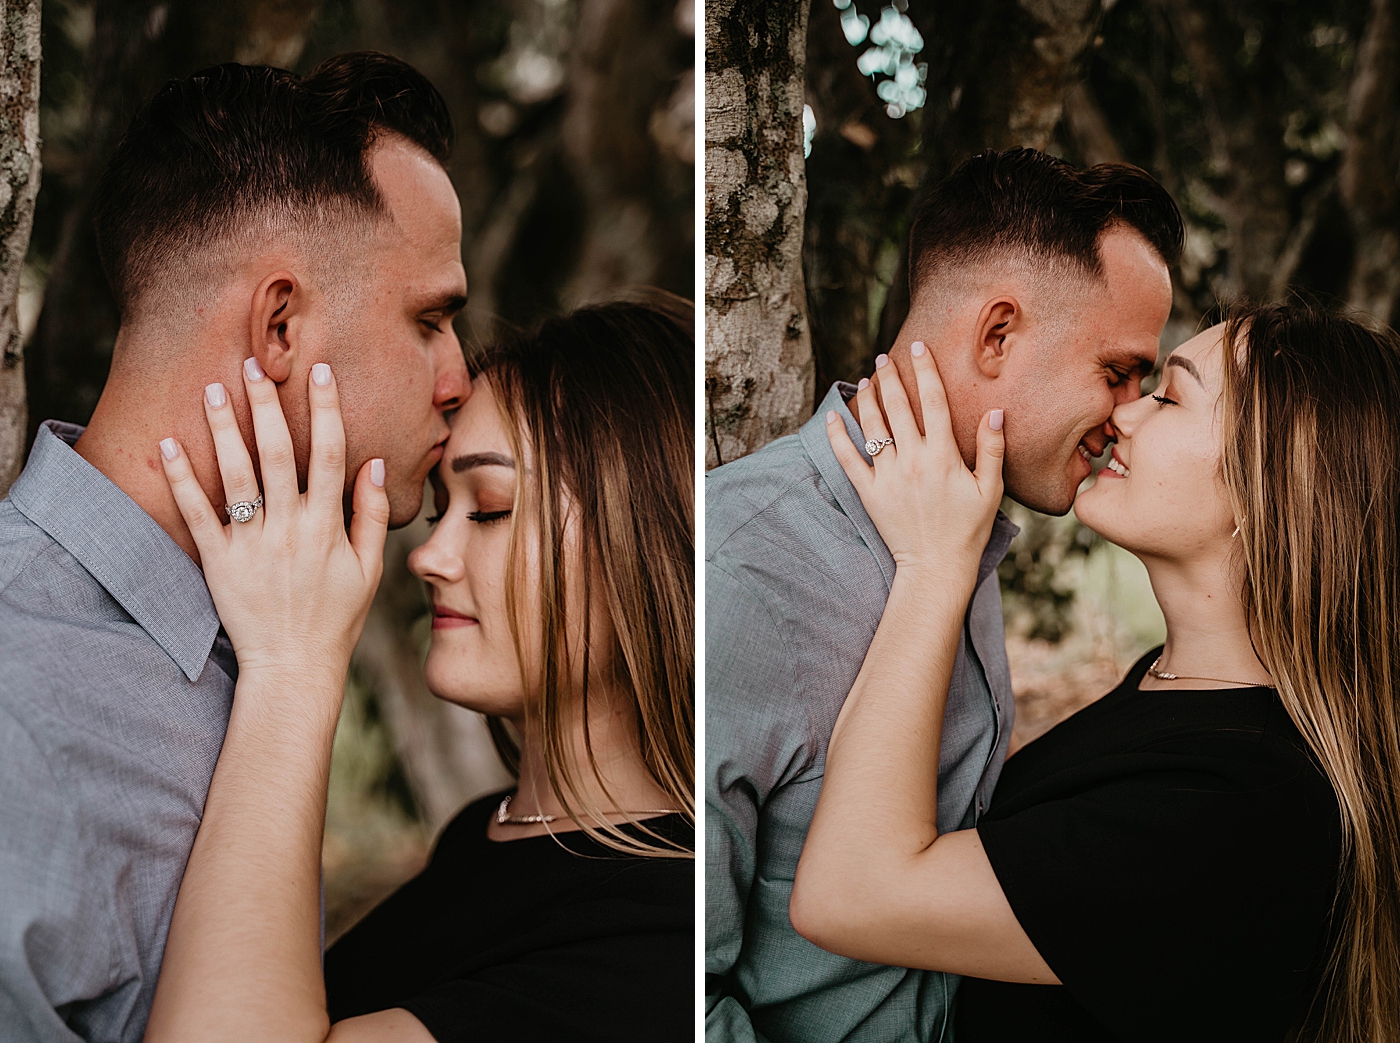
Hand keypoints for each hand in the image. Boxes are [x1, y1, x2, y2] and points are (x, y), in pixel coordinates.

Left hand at [158, 360, 388, 679]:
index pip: (329, 456)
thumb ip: (374, 515)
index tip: (319, 372)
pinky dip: (183, 479)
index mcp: (328, 527)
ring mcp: (253, 545)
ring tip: (212, 389)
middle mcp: (291, 530)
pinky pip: (197, 515)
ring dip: (225, 429)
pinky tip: (170, 444)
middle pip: (279, 454)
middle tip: (254, 364)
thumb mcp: (370, 569)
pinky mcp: (219, 563)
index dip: (326, 410)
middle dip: (267, 406)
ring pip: (237, 476)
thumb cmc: (337, 618)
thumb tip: (375, 464)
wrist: (294, 667)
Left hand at [827, 344, 1003, 585]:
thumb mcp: (991, 490)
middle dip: (891, 378)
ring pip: (873, 427)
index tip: (918, 348)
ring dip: (868, 399)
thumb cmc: (968, 529)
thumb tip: (996, 412)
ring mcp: (887, 476)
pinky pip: (847, 459)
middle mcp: (913, 460)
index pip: (934, 402)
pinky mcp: (869, 492)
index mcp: (944, 456)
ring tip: (867, 380)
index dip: (925, 371)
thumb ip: (992, 449)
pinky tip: (833, 417)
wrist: (937, 567)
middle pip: (899, 407)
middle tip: (884, 358)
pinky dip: (838, 436)